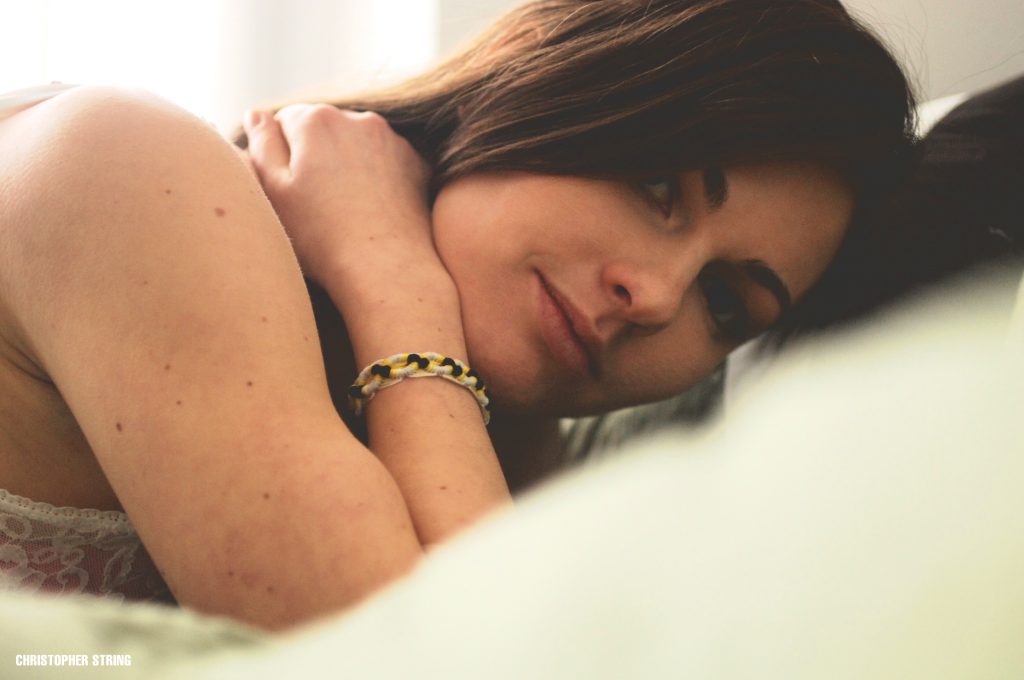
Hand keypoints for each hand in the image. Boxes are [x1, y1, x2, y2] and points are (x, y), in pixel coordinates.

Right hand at [242, 105, 439, 292]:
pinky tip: (370, 208)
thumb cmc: (321, 236)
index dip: (281, 156)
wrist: (385, 267)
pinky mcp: (415, 162)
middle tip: (315, 203)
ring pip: (355, 143)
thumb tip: (257, 114)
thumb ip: (263, 144)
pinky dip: (376, 175)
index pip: (285, 122)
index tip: (288, 189)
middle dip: (315, 155)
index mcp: (315, 120)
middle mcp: (357, 118)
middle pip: (323, 129)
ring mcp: (391, 139)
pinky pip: (385, 160)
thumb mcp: (274, 191)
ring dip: (346, 163)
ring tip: (343, 208)